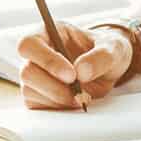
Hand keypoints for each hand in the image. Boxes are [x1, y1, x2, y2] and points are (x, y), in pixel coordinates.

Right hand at [17, 23, 131, 108]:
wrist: (109, 70)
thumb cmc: (107, 51)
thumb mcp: (114, 48)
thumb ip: (101, 56)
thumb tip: (81, 71)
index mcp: (48, 33)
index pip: (29, 44)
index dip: (47, 61)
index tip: (71, 76)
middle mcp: (36, 54)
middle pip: (27, 72)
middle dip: (54, 87)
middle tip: (79, 92)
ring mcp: (34, 75)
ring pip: (29, 91)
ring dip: (57, 99)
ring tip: (81, 97)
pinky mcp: (36, 95)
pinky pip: (36, 105)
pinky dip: (56, 108)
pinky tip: (73, 102)